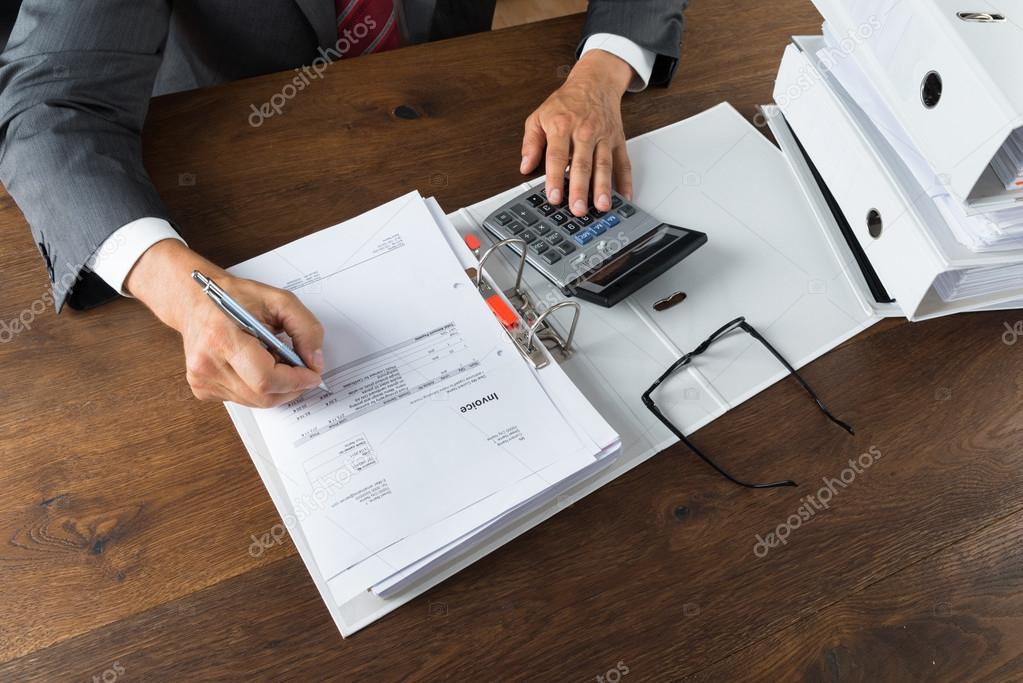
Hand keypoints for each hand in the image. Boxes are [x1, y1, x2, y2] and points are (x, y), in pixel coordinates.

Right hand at [126, 239, 325, 407]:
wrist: (195, 300)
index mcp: (222, 337)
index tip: (312, 374)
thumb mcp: (279, 300)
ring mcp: (201, 379)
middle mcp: (206, 363)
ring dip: (276, 388)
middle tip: (301, 370)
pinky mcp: (202, 388)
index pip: (265, 378)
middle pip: (263, 396)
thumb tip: (315, 362)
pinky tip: (257, 366)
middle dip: (291, 387)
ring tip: (276, 362)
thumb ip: (305, 328)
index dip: (295, 381)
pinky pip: (243, 399)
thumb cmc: (235, 297)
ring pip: (255, 401)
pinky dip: (259, 388)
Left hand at [520, 49, 634, 217]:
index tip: (554, 197)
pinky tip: (625, 196)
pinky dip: (626, 181)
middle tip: (578, 209)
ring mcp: (604, 137)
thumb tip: (525, 166)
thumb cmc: (566, 102)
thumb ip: (531, 143)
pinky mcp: (618, 140)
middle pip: (583, 164)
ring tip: (602, 206)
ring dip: (604, 187)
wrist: (595, 82)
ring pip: (604, 165)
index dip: (555, 178)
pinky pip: (623, 162)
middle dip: (581, 189)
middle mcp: (584, 132)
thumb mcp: (539, 117)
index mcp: (562, 126)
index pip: (557, 156)